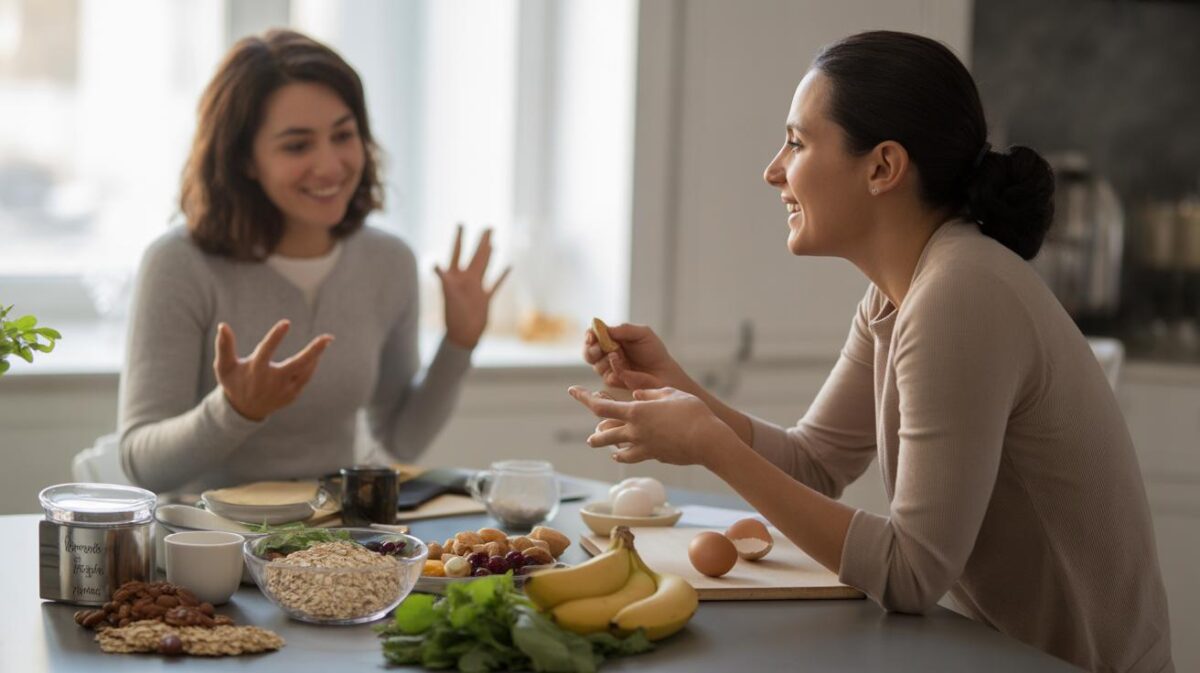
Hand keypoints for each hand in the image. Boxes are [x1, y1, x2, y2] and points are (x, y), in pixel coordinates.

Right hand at [213, 320, 333, 420]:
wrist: (244, 410)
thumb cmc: (234, 382)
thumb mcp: (224, 366)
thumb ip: (224, 346)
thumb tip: (223, 325)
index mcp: (255, 371)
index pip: (266, 350)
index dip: (275, 337)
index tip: (286, 322)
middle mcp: (272, 381)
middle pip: (297, 364)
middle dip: (313, 351)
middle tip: (328, 337)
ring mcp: (284, 390)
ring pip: (306, 372)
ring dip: (317, 356)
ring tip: (325, 340)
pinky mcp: (292, 395)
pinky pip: (305, 378)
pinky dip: (311, 366)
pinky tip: (317, 354)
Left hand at [435, 225, 510, 348]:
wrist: (462, 335)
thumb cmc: (453, 315)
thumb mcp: (447, 294)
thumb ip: (442, 278)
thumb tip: (433, 263)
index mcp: (455, 276)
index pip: (456, 252)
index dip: (458, 238)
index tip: (461, 224)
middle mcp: (466, 279)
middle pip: (474, 256)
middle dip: (480, 242)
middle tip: (487, 227)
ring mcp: (476, 288)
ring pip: (485, 266)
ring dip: (490, 254)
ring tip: (493, 243)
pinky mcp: (486, 297)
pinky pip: (496, 283)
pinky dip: (502, 275)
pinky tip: (509, 266)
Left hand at [567, 385, 735, 465]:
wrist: (707, 441)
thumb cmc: (692, 412)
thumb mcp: (669, 392)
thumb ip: (649, 392)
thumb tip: (635, 393)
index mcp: (635, 411)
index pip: (600, 406)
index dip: (584, 398)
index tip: (572, 391)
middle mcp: (634, 431)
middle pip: (603, 434)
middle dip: (595, 435)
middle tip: (591, 435)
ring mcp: (643, 447)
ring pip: (615, 449)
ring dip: (606, 446)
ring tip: (599, 444)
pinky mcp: (654, 456)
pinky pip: (632, 457)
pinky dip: (624, 455)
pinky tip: (621, 454)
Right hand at [582, 323, 683, 390]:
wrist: (664, 371)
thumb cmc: (654, 351)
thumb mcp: (642, 333)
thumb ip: (623, 329)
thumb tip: (604, 328)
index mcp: (611, 339)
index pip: (592, 336)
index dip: (589, 336)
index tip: (591, 336)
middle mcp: (606, 354)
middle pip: (588, 352)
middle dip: (590, 350)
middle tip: (599, 348)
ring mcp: (609, 368)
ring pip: (596, 365)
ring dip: (605, 360)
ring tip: (620, 355)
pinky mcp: (614, 381)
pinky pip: (607, 377)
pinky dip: (615, 370)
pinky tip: (625, 368)